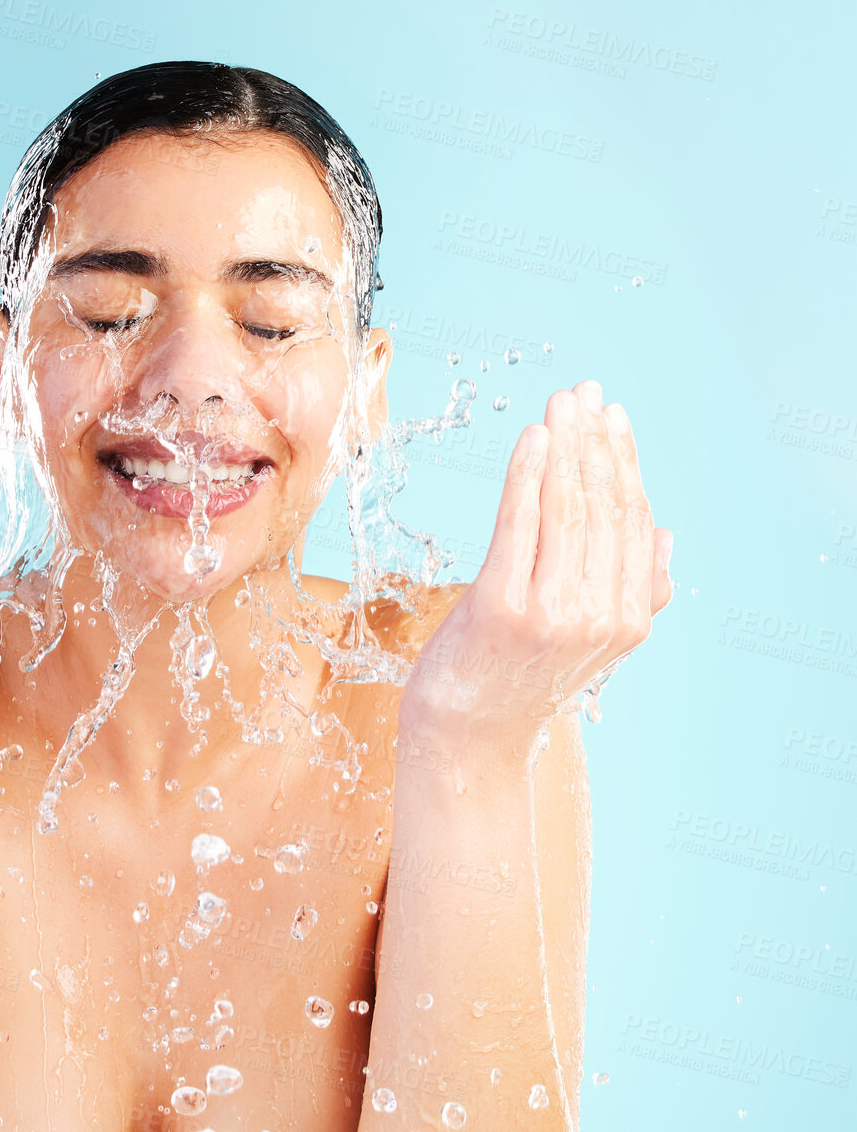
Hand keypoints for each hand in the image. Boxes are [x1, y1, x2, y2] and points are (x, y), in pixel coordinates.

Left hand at [400, 380, 672, 741]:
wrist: (468, 737)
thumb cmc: (520, 680)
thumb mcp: (593, 643)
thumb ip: (632, 591)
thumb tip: (663, 534)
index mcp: (630, 619)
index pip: (633, 520)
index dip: (624, 461)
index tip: (612, 416)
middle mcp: (598, 615)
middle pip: (604, 506)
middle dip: (595, 442)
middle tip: (584, 394)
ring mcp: (551, 612)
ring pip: (566, 508)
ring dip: (564, 447)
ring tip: (560, 406)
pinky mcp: (502, 607)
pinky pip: (520, 524)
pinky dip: (528, 475)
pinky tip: (532, 439)